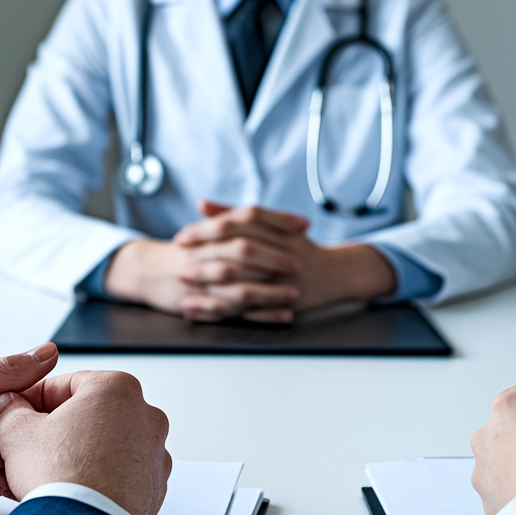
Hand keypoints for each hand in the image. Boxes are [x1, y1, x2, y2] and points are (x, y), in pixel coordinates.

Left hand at [0, 343, 59, 514]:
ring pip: (27, 450)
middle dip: (39, 431)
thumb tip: (46, 351)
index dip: (49, 395)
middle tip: (36, 440)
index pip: (30, 383)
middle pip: (32, 420)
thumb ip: (4, 373)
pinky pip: (14, 479)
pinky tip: (18, 481)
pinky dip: (21, 480)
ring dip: (28, 457)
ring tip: (16, 462)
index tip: (65, 406)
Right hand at [0, 370, 171, 514]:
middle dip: (51, 434)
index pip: (66, 384)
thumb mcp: (18, 432)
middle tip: (23, 449)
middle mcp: (145, 416)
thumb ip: (11, 410)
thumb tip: (9, 406)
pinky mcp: (153, 487)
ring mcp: (154, 453)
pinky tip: (66, 493)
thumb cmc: (59, 476)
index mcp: (118, 388)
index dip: (32, 401)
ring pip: (103, 448)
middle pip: (87, 418)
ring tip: (37, 476)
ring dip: (70, 457)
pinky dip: (94, 480)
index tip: (16, 414)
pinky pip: (118, 475)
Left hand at [171, 201, 395, 318]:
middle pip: (240, 250)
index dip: (208, 230)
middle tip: (178, 260)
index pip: (239, 224)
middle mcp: (284, 254)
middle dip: (207, 255)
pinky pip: (249, 309)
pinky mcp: (285, 303)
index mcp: (279, 231)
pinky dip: (222, 310)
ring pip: (245, 281)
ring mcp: (286, 280)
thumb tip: (200, 204)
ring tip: (183, 283)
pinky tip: (198, 310)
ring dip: (211, 283)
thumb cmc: (298, 247)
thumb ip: (235, 213)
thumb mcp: (272, 225)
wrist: (336, 274)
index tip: (182, 236)